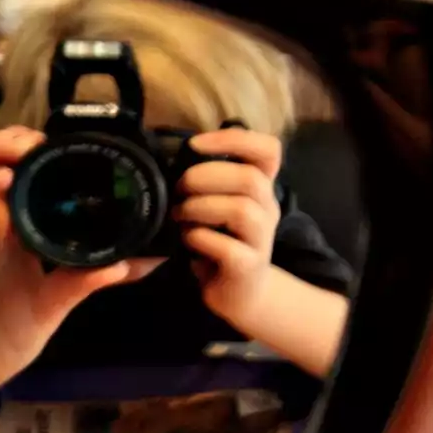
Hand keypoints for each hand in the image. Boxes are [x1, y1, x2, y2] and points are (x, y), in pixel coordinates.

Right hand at [0, 128, 163, 405]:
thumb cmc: (6, 338)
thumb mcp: (52, 307)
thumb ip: (82, 282)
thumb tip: (129, 265)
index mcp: (15, 233)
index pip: (22, 179)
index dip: (36, 157)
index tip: (59, 147)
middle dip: (9, 146)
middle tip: (34, 147)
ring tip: (9, 159)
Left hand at [173, 126, 285, 325]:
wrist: (240, 293)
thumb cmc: (221, 243)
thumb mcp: (214, 207)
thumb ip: (202, 184)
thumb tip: (164, 161)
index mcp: (260, 188)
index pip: (267, 150)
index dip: (234, 139)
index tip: (195, 144)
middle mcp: (267, 209)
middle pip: (250, 178)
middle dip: (205, 177)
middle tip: (179, 190)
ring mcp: (261, 239)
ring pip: (241, 210)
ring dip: (200, 208)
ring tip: (180, 216)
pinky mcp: (248, 266)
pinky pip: (227, 247)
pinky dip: (200, 239)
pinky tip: (188, 241)